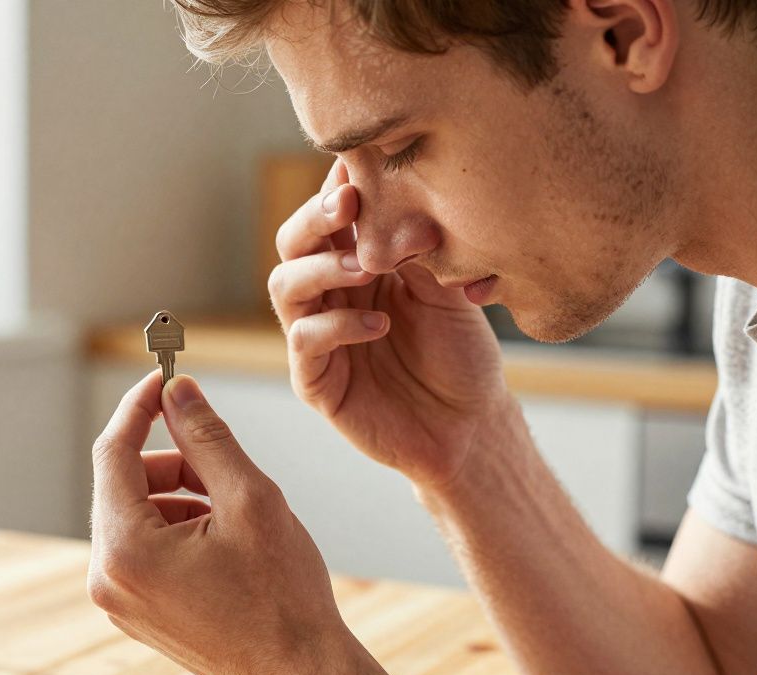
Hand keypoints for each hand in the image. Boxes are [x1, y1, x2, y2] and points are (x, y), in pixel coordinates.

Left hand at [88, 371, 444, 674]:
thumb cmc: (283, 598)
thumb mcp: (250, 498)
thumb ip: (206, 437)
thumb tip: (177, 392)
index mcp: (126, 549)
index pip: (112, 453)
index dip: (138, 407)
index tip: (163, 379)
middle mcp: (109, 578)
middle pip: (122, 483)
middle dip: (170, 459)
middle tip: (220, 457)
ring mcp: (120, 601)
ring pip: (135, 514)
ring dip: (178, 493)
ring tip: (232, 507)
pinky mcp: (138, 612)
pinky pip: (143, 547)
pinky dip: (176, 526)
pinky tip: (224, 537)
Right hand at [268, 158, 512, 489]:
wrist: (472, 426)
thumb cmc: (460, 353)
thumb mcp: (446, 288)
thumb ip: (416, 249)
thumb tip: (394, 200)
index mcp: (357, 262)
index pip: (332, 215)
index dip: (337, 187)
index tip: (358, 167)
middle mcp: (328, 293)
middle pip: (293, 241)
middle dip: (315, 217)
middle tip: (348, 205)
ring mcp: (316, 335)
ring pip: (284, 285)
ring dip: (320, 268)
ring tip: (367, 270)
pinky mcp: (314, 380)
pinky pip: (304, 341)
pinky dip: (335, 325)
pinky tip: (378, 326)